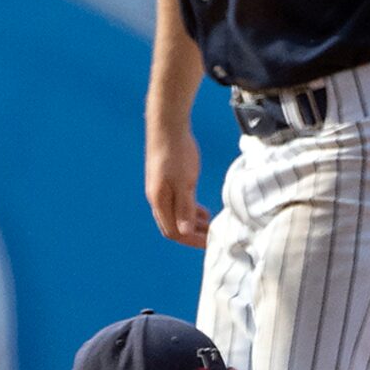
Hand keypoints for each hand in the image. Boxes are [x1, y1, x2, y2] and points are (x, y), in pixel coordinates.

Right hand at [146, 121, 211, 248]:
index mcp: (159, 202)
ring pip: (176, 216)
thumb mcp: (185, 183)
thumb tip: (185, 231)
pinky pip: (178, 204)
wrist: (167, 127)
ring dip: (193, 224)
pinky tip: (203, 211)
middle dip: (193, 235)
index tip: (210, 243)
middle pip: (173, 227)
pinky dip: (191, 211)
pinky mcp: (167, 181)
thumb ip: (185, 208)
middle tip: (213, 238)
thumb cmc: (176, 154)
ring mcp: (161, 190)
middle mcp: (157, 199)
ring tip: (210, 227)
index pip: (173, 232)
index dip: (192, 240)